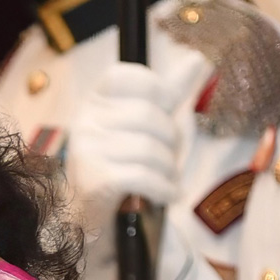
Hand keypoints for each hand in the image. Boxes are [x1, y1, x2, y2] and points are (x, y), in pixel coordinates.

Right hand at [65, 52, 205, 222]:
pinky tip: (166, 194)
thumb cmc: (122, 167)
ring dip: (169, 170)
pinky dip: (164, 188)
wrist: (92, 220)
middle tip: (168, 159)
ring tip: (165, 180)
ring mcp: (86, 152)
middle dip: (170, 141)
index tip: (164, 111)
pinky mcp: (94, 181)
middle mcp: (84, 123)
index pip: (126, 76)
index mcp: (94, 103)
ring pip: (149, 149)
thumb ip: (167, 94)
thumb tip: (196, 59)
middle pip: (148, 116)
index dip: (156, 91)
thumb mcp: (143, 126)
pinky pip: (144, 177)